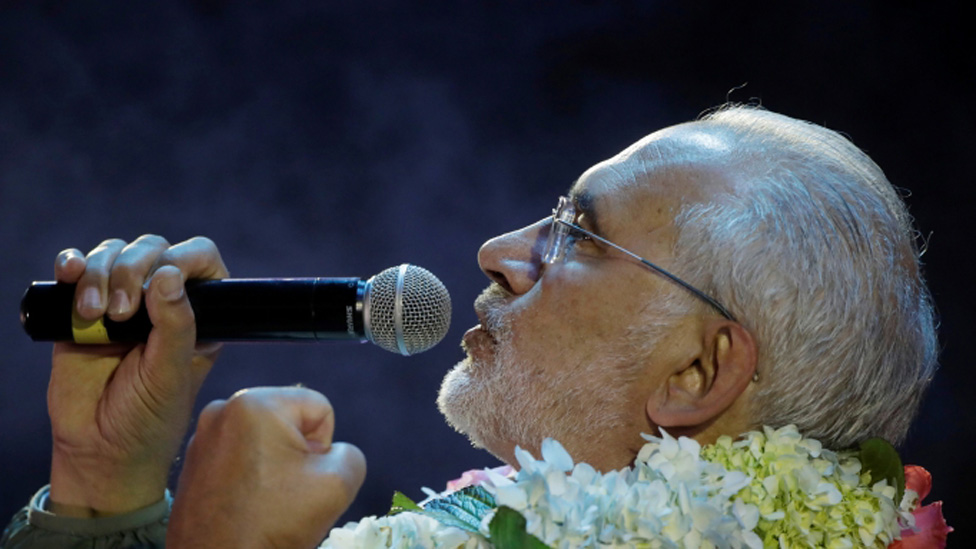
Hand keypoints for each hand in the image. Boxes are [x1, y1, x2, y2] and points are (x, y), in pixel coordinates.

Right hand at [47, 235, 228, 516]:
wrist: (99, 449)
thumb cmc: (148, 418)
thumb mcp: (170, 375)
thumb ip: (175, 326)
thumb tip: (169, 274)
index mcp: (197, 313)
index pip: (200, 260)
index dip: (184, 256)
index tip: (163, 277)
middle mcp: (161, 302)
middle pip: (151, 249)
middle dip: (132, 269)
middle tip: (122, 313)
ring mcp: (121, 302)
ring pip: (113, 254)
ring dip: (99, 273)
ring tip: (94, 314)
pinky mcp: (81, 311)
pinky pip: (76, 270)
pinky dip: (72, 265)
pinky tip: (68, 273)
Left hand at [168, 387, 366, 548]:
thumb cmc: (275, 522)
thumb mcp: (337, 484)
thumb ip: (349, 454)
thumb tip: (327, 454)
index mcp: (255, 403)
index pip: (319, 408)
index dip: (324, 447)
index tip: (304, 480)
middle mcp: (222, 409)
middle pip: (290, 422)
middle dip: (299, 454)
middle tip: (288, 493)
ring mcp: (202, 437)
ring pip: (266, 441)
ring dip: (276, 466)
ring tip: (267, 502)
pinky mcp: (193, 463)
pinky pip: (240, 456)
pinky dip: (252, 476)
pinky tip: (247, 506)